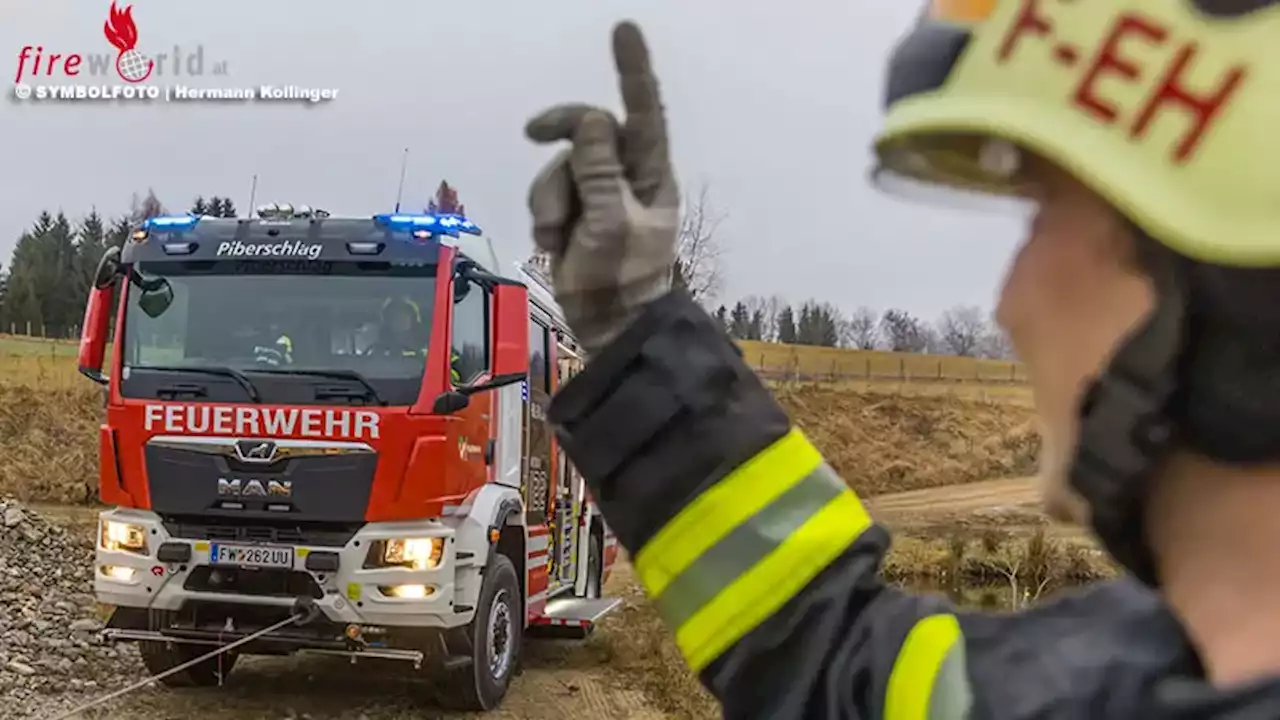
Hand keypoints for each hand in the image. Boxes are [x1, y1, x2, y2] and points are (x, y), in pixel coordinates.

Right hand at [525, 21, 679, 354]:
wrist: (608, 326)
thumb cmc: (621, 281)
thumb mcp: (610, 226)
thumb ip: (600, 172)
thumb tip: (592, 121)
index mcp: (651, 176)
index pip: (644, 113)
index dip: (633, 71)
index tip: (624, 29)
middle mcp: (628, 177)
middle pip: (589, 130)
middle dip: (560, 136)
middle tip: (532, 132)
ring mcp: (600, 194)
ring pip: (561, 165)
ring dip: (549, 198)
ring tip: (557, 237)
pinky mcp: (576, 212)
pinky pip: (548, 193)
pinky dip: (544, 216)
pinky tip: (553, 245)